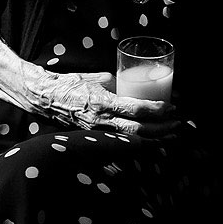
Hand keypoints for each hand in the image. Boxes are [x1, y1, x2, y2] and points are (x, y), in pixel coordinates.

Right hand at [32, 69, 181, 138]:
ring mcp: (98, 132)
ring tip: (172, 136)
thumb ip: (119, 85)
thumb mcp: (98, 78)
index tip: (171, 107)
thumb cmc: (71, 84)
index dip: (157, 110)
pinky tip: (154, 143)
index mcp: (103, 102)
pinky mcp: (96, 137)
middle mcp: (102, 120)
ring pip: (133, 141)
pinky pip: (123, 144)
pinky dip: (141, 145)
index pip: (136, 110)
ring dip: (156, 140)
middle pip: (139, 130)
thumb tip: (139, 88)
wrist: (44, 98)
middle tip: (178, 123)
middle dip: (162, 129)